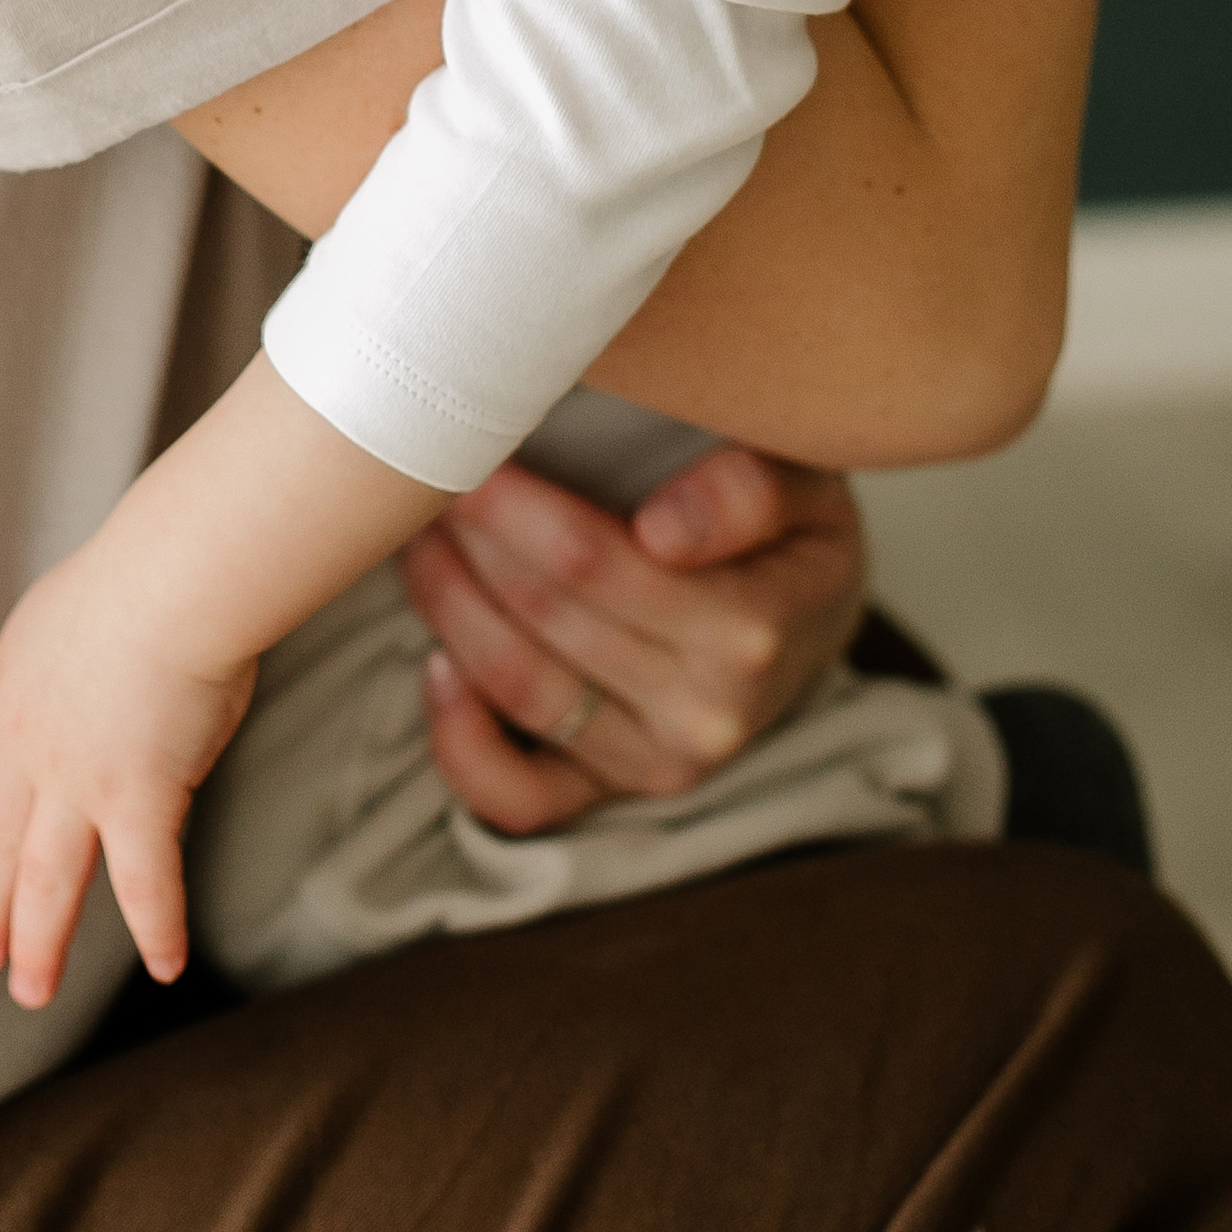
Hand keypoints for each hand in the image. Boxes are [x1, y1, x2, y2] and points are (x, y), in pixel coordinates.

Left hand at [0, 539, 255, 1010]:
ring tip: (31, 990)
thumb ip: (76, 661)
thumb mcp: (76, 607)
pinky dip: (157, 929)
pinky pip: (145, 882)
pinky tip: (166, 966)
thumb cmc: (143, 569)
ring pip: (46, 880)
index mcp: (6, 685)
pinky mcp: (138, 801)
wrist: (171, 581)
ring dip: (39, 941)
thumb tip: (110, 690)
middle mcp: (30, 745)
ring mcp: (79, 781)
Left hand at [397, 446, 870, 835]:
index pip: (595, 562)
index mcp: (750, 629)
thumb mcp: (804, 484)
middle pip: (544, 614)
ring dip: (450, 604)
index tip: (475, 435)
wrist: (810, 619)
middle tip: (429, 465)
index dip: (517, 502)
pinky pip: (521, 796)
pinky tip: (434, 663)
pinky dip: (462, 740)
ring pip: (522, 687)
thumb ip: (748, 491)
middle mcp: (705, 713)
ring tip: (422, 531)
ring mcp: (659, 765)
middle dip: (473, 533)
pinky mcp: (616, 793)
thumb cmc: (788, 530)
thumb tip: (666, 531)